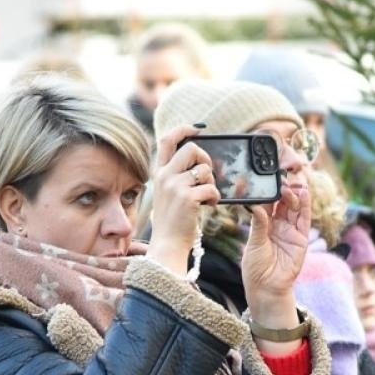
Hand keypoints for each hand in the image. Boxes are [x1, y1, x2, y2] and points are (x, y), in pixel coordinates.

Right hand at [147, 125, 218, 273]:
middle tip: (207, 176)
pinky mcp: (188, 199)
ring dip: (212, 183)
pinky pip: (211, 188)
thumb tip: (198, 162)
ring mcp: (175, 187)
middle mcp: (164, 177)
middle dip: (206, 158)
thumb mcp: (168, 194)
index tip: (198, 129)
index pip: (167, 140)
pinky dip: (215, 197)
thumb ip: (177, 176)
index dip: (183, 129)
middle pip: (192, 148)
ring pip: (205, 169)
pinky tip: (209, 206)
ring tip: (206, 197)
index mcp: (159, 173)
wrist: (167, 246)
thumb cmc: (172, 222)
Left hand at [241, 181, 311, 321]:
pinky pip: (304, 220)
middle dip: (284, 188)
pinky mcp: (301, 239)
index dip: (270, 190)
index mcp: (264, 224)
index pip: (268, 202)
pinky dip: (305, 206)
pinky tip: (304, 193)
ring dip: (295, 193)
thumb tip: (257, 206)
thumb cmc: (255, 268)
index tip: (268, 176)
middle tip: (283, 175)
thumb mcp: (253, 244)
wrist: (266, 288)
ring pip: (295, 207)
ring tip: (294, 180)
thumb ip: (259, 224)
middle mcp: (278, 225)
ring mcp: (291, 231)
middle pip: (283, 202)